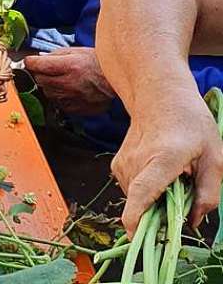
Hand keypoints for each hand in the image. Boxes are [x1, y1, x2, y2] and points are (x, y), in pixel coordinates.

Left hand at [25, 47, 113, 115]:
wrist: (115, 81)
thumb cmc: (96, 62)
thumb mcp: (76, 51)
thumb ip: (56, 55)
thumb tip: (39, 59)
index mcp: (69, 66)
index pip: (38, 65)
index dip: (30, 62)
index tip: (29, 61)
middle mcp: (68, 83)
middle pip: (40, 80)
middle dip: (40, 73)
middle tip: (47, 69)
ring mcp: (72, 98)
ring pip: (47, 92)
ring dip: (48, 85)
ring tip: (59, 79)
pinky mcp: (75, 109)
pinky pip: (57, 103)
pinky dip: (58, 96)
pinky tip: (66, 90)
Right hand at [113, 89, 222, 234]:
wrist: (159, 94)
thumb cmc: (191, 122)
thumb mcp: (215, 156)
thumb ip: (209, 194)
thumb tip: (193, 222)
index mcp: (164, 158)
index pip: (143, 192)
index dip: (137, 217)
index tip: (135, 236)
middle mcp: (138, 161)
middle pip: (145, 205)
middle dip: (162, 213)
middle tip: (182, 193)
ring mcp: (124, 162)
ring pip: (138, 200)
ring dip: (155, 200)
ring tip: (171, 177)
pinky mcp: (118, 166)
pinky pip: (132, 191)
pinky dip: (146, 191)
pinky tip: (158, 172)